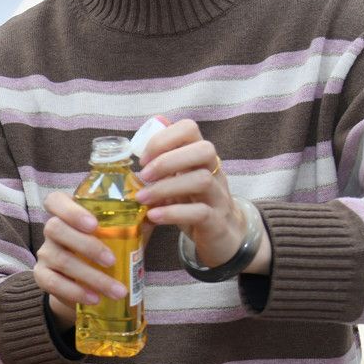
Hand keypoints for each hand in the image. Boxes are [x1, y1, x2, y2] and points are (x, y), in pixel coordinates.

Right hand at [35, 188, 133, 323]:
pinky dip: (75, 291)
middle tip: (112, 260)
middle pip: (55, 228)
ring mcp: (45, 253)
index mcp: (68, 213)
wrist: (86, 282)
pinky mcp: (42, 277)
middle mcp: (52, 230)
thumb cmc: (107, 248)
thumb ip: (136, 219)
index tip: (94, 224)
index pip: (55, 200)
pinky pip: (53, 283)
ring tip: (117, 290)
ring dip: (90, 276)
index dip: (70, 210)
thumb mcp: (121, 232)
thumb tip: (160, 203)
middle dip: (86, 245)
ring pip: (60, 259)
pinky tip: (95, 298)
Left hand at [137, 119, 265, 270]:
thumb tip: (147, 132)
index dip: (163, 139)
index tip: (143, 159)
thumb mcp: (177, 178)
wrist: (221, 234)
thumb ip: (164, 158)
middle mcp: (214, 171)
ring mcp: (218, 196)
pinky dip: (173, 212)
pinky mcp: (217, 221)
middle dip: (168, 160)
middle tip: (143, 176)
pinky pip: (200, 212)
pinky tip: (153, 215)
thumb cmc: (193, 202)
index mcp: (200, 157)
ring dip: (165, 187)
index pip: (189, 129)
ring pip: (202, 180)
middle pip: (204, 150)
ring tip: (142, 198)